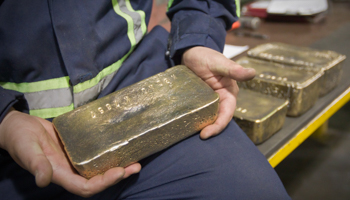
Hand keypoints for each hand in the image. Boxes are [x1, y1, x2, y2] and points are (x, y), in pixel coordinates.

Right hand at [0, 109, 140, 196]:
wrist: (18, 126)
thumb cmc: (19, 138)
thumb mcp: (26, 150)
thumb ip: (36, 164)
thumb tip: (43, 180)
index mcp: (59, 174)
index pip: (84, 187)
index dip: (102, 183)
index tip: (119, 171)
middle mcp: (69, 170)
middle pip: (97, 180)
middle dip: (117, 176)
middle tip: (136, 166)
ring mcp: (73, 159)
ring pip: (98, 168)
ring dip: (116, 165)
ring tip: (134, 159)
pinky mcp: (76, 147)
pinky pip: (94, 154)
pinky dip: (107, 153)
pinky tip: (118, 146)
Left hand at [182, 46, 254, 138]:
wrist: (191, 52)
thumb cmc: (206, 56)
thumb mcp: (219, 62)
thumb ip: (233, 69)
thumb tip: (252, 73)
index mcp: (229, 92)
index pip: (227, 113)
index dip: (219, 125)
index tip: (206, 133)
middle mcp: (221, 98)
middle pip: (219, 118)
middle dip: (211, 129)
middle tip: (200, 136)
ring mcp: (210, 100)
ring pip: (209, 117)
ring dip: (203, 125)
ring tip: (192, 132)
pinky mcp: (200, 100)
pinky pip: (200, 112)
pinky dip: (196, 119)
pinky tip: (187, 124)